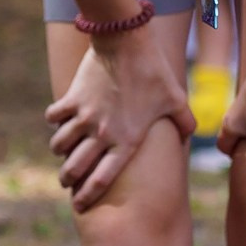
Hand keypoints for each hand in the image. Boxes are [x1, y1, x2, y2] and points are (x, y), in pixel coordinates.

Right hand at [45, 26, 193, 209]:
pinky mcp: (72, 98)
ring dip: (59, 151)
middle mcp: (102, 134)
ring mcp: (84, 117)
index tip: (79, 204)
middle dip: (67, 179)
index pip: (103, 178)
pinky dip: (54, 121)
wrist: (126, 41)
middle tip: (66, 181)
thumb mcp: (175, 98)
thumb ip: (184, 121)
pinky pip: (54, 117)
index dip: (89, 195)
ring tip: (61, 151)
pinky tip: (58, 120)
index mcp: (127, 140)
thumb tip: (191, 134)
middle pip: (76, 168)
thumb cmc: (154, 70)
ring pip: (60, 145)